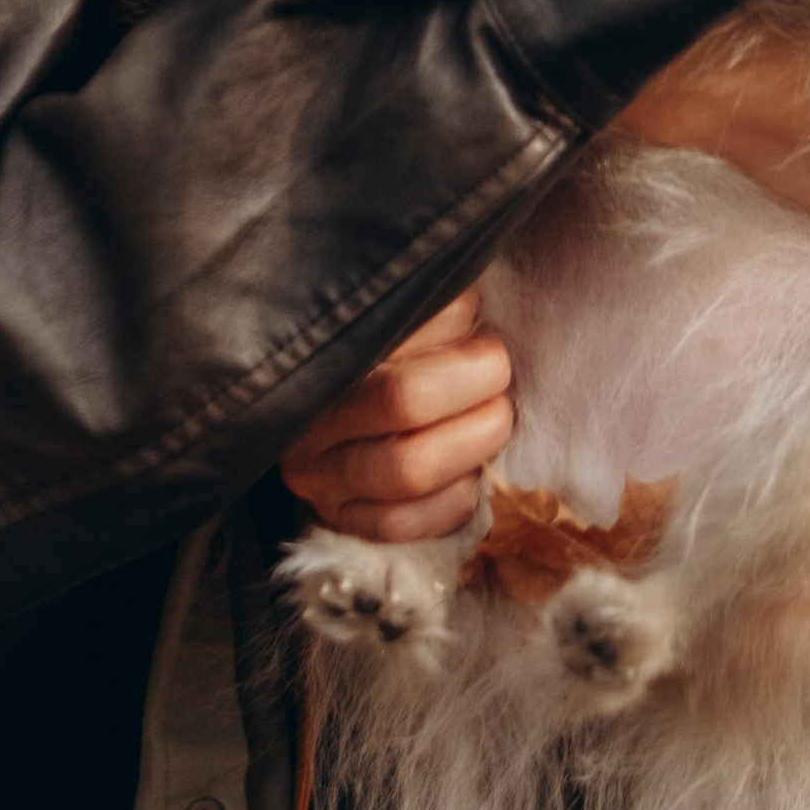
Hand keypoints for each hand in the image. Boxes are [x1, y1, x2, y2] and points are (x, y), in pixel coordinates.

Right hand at [280, 288, 514, 542]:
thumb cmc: (401, 351)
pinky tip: (473, 475)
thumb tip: (473, 283)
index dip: (454, 318)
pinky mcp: (343, 521)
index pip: (393, 323)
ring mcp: (320, 475)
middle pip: (404, 398)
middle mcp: (310, 413)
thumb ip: (430, 296)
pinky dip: (455, 501)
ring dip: (474, 442)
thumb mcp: (407, 311)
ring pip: (408, 469)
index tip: (476, 316)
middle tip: (499, 370)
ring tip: (497, 418)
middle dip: (474, 381)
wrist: (355, 415)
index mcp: (322, 345)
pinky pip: (403, 526)